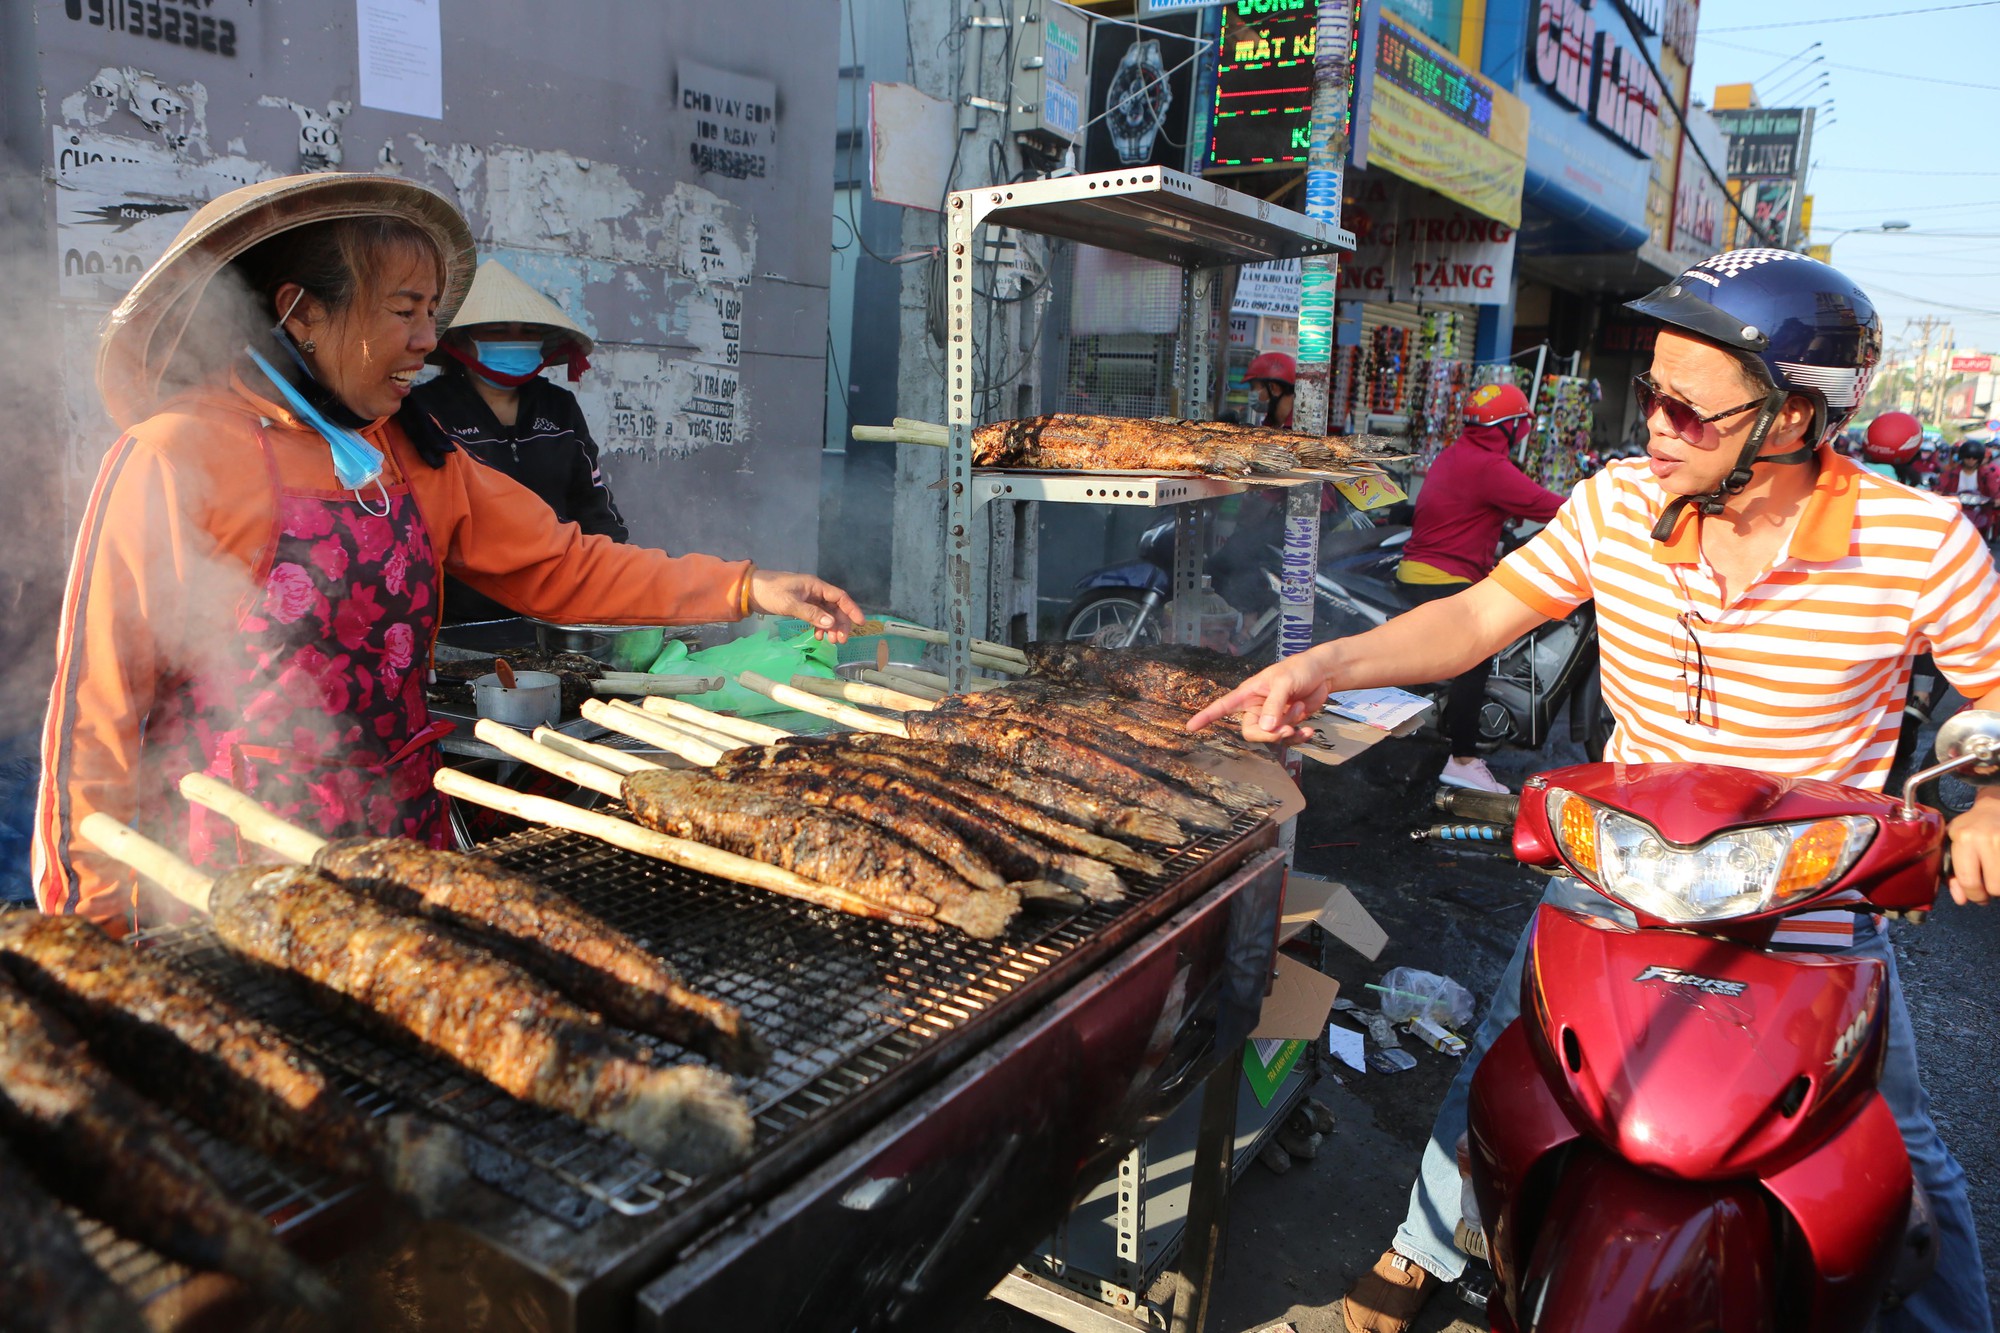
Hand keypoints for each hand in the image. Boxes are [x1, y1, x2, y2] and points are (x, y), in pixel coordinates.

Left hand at [748, 569, 863, 641]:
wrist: (750, 590)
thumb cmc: (770, 592)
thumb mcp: (790, 604)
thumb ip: (811, 614)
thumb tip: (831, 623)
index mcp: (815, 586)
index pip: (840, 597)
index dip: (852, 610)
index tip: (861, 623)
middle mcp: (815, 592)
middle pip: (835, 608)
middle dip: (840, 624)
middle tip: (840, 640)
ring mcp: (808, 599)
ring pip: (827, 614)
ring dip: (830, 627)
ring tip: (830, 641)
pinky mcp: (801, 606)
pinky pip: (816, 617)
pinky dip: (819, 626)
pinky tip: (817, 636)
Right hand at [1186, 646, 1336, 743]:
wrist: (1323, 673)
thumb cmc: (1299, 669)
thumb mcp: (1284, 682)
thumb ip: (1273, 705)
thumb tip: (1266, 728)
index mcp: (1248, 693)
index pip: (1222, 706)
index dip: (1206, 717)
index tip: (1190, 727)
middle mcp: (1257, 707)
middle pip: (1251, 732)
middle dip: (1269, 734)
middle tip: (1287, 728)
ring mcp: (1272, 717)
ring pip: (1271, 736)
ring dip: (1288, 729)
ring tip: (1300, 710)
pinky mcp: (1288, 723)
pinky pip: (1289, 739)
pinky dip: (1300, 737)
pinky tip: (1309, 731)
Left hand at [1945, 794, 1999, 905]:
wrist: (1996, 805)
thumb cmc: (1972, 827)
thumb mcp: (1954, 844)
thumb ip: (1954, 873)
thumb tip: (1961, 900)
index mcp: (1964, 839)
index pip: (1969, 881)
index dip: (1974, 896)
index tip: (1978, 896)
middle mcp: (1987, 838)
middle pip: (1995, 887)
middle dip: (1992, 891)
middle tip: (1991, 885)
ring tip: (1997, 874)